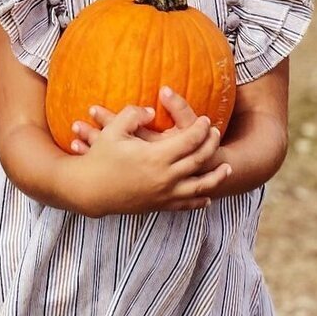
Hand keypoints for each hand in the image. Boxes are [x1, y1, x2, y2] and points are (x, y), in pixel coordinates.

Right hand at [66, 92, 232, 217]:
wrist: (89, 191)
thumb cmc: (100, 157)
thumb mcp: (113, 130)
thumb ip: (133, 114)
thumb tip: (152, 110)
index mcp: (156, 157)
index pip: (189, 140)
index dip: (200, 128)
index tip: (205, 120)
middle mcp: (165, 177)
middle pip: (199, 160)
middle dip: (210, 145)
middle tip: (215, 133)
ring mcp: (164, 194)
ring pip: (200, 187)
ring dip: (216, 177)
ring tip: (227, 168)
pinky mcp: (159, 206)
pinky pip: (186, 204)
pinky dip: (200, 200)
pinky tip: (208, 195)